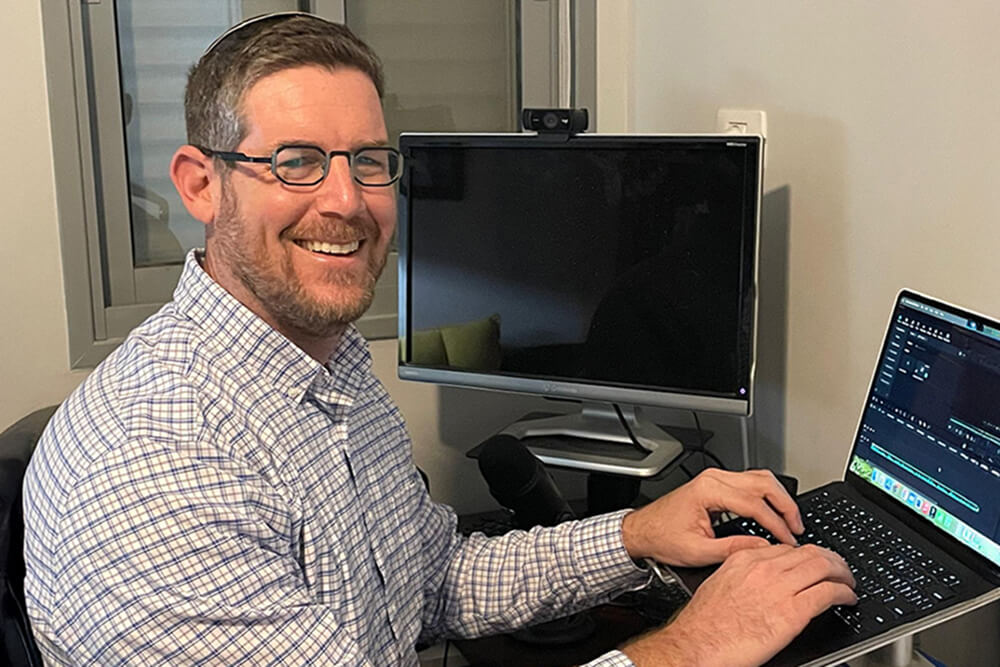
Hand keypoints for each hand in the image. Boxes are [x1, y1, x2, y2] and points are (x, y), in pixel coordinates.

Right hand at [621, 544, 856, 666]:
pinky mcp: (793, 612)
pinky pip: (829, 593)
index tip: (812, 563)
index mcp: (745, 559)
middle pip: (810, 552)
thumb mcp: (720, 584)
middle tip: (840, 569)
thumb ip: (742, 574)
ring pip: (824, 567)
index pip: (787, 548)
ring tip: (848, 582)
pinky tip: (848, 598)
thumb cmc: (705, 623)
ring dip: (843, 573)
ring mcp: (780, 588)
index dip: (806, 555)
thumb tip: (758, 579)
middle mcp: (764, 568)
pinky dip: (844, 593)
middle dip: (831, 559)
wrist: (698, 644)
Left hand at [622, 468, 803, 566]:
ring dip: (778, 498)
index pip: (754, 504)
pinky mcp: (716, 484)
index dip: (776, 524)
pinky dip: (766, 496)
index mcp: (708, 491)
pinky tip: (773, 513)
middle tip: (797, 528)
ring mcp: (715, 478)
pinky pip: (749, 483)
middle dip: (785, 505)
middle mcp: (713, 479)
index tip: (788, 540)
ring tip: (790, 522)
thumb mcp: (698, 552)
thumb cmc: (662, 538)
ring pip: (759, 478)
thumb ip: (732, 549)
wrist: (642, 531)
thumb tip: (762, 548)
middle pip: (763, 482)